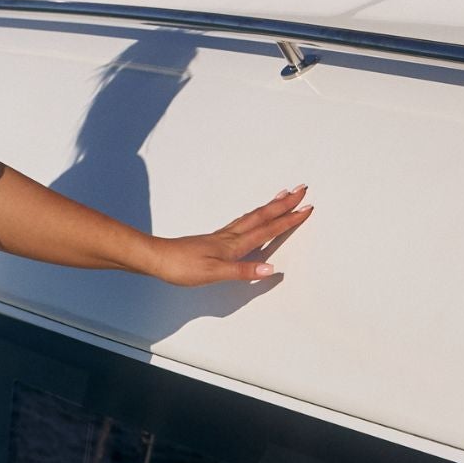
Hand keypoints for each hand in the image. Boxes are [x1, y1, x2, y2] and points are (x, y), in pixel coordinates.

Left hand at [140, 184, 311, 285]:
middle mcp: (230, 236)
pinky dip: (254, 216)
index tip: (307, 207)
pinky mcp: (214, 240)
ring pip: (252, 217)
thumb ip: (242, 270)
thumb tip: (271, 268)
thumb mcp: (213, 273)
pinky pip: (242, 223)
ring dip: (270, 207)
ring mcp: (222, 236)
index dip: (288, 219)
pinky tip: (253, 218)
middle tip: (302, 189)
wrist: (155, 258)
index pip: (267, 229)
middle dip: (284, 204)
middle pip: (262, 216)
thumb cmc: (181, 267)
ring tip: (283, 196)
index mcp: (233, 244)